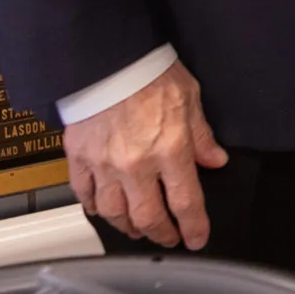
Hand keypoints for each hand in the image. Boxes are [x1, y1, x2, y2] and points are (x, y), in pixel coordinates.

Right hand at [63, 61, 227, 248]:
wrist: (108, 56)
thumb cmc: (150, 70)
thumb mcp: (190, 98)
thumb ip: (201, 135)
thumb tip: (215, 160)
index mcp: (170, 148)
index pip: (185, 200)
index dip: (194, 225)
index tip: (197, 237)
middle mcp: (136, 163)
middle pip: (148, 216)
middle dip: (161, 233)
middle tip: (169, 237)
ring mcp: (104, 164)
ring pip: (115, 213)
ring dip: (129, 226)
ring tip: (139, 228)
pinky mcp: (79, 157)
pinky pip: (85, 194)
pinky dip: (96, 207)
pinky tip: (104, 208)